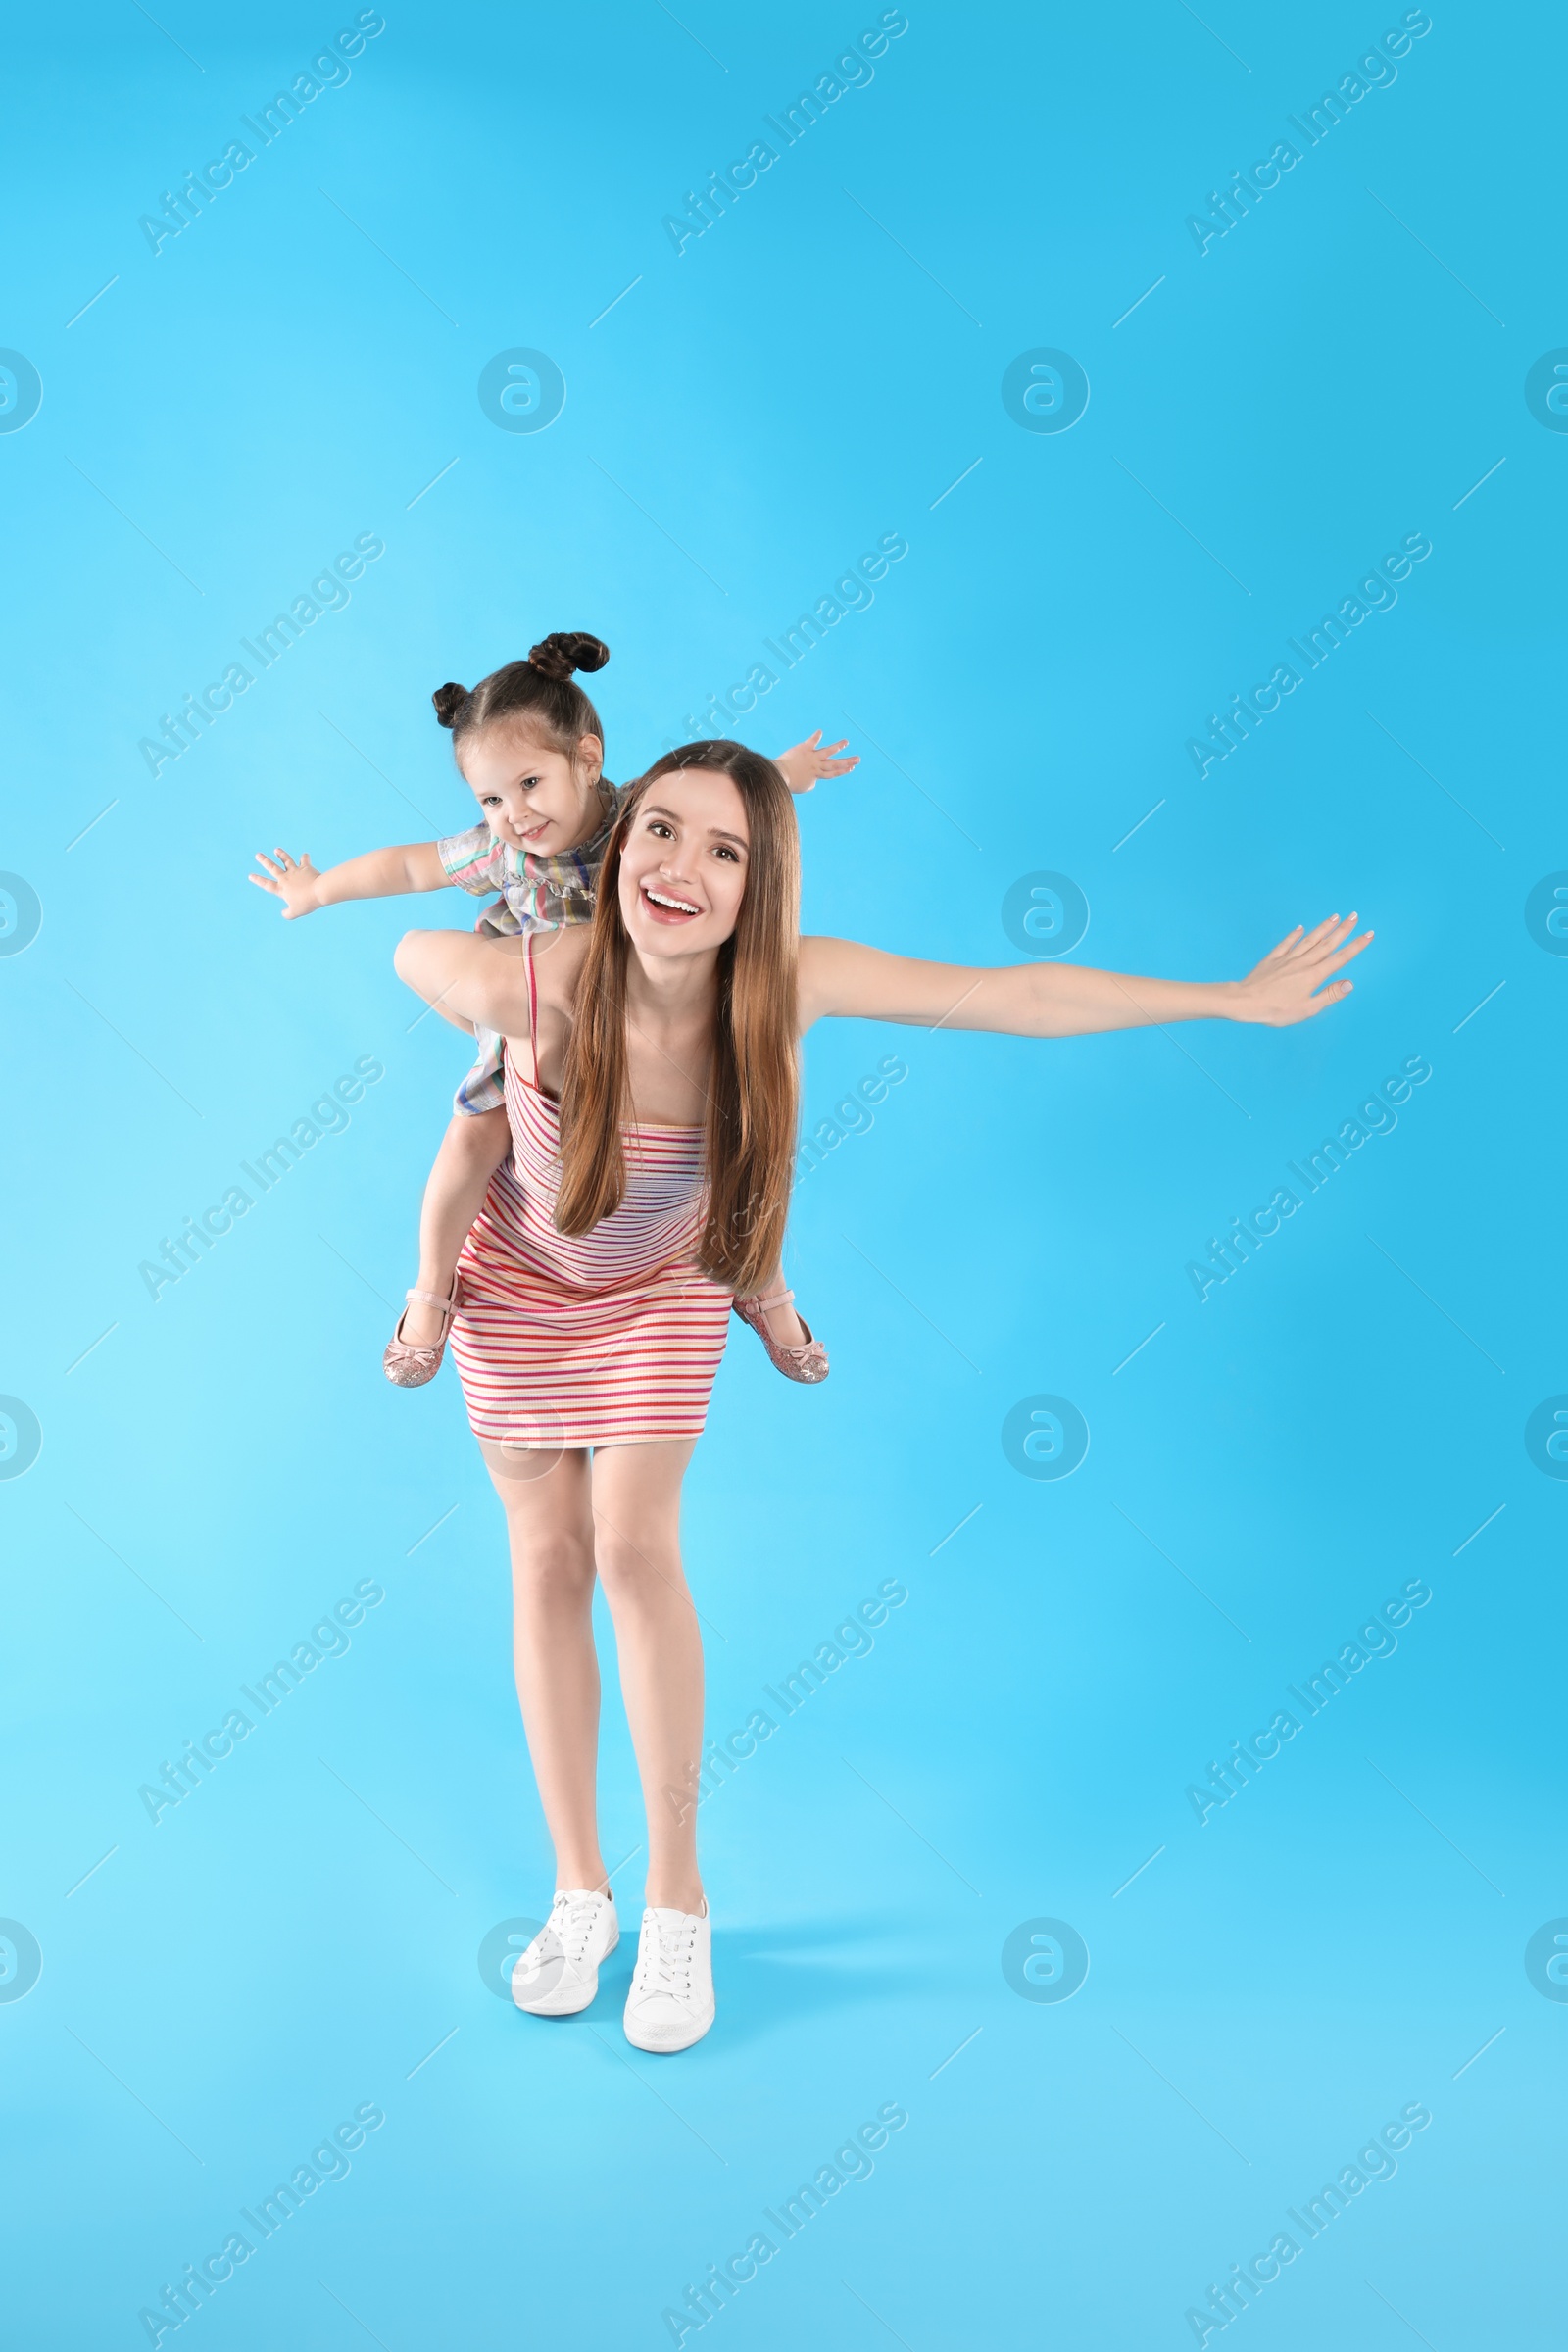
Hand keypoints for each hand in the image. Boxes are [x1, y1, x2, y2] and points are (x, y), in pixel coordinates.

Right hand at [249, 847, 323, 918]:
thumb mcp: (296, 912)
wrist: (319, 891)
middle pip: (272, 867)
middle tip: (258, 855)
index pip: (266, 884)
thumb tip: (284, 914)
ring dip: (281, 854)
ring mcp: (295, 871)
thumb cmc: (307, 903)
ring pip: (286, 860)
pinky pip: (304, 860)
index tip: (250, 875)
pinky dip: (304, 857)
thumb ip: (288, 914)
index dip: (258, 880)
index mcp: (282, 889)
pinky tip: (304, 855)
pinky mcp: (305, 867)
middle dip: (264, 861)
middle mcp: (286, 878)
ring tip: (277, 850)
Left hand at [774, 731, 859, 794]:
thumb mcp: (803, 786)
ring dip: (837, 747)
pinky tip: (820, 731)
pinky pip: (812, 741)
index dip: (842, 770)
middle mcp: (817, 766)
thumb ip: (811, 782)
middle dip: (847, 761)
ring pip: (828, 752)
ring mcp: (811, 757)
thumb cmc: (788, 783)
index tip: (851, 768)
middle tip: (858, 759)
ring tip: (846, 742)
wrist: (779, 776)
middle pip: (835, 764)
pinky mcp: (804, 749)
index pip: (832, 773)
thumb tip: (813, 780)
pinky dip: (816, 736)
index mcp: (816, 775)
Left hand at [1227, 913, 1373, 1024]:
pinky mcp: (1272, 959)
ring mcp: (1287, 959)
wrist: (1245, 1002)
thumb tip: (1349, 983)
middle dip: (1343, 930)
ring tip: (1335, 916)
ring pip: (1309, 940)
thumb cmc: (1275, 1010)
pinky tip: (1301, 928)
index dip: (1356, 946)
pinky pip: (1286, 943)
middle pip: (1327, 944)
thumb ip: (1329, 995)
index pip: (1340, 958)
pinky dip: (1294, 935)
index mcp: (1313, 976)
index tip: (1368, 934)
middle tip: (1355, 916)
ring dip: (1323, 928)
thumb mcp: (1306, 1009)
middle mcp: (1302, 963)